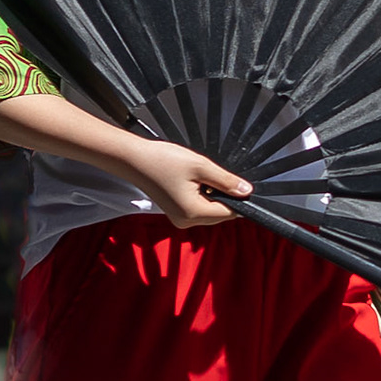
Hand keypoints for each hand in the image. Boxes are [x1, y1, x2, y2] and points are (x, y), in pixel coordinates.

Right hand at [118, 136, 249, 227]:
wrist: (134, 159)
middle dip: (225, 197)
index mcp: (193, 213)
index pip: (230, 213)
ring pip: (210, 211)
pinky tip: (194, 181)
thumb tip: (247, 191)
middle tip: (213, 175)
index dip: (238, 198)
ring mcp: (180, 219)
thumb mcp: (201, 166)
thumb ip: (226, 181)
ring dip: (213, 196)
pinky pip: (199, 208)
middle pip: (220, 214)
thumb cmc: (163, 160)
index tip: (236, 182)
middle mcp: (187, 222)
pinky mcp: (176, 213)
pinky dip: (203, 196)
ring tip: (199, 177)